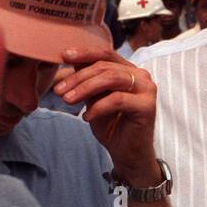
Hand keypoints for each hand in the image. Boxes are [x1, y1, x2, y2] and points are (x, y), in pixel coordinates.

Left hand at [54, 47, 159, 184]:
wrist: (128, 153)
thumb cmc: (111, 125)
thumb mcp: (94, 99)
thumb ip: (88, 81)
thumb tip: (69, 62)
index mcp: (130, 70)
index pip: (106, 54)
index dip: (84, 53)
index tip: (64, 56)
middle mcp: (142, 76)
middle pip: (105, 67)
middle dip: (78, 78)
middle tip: (59, 91)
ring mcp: (147, 90)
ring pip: (111, 79)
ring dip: (85, 89)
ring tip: (67, 101)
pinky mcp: (148, 106)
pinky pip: (117, 100)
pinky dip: (98, 107)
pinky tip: (86, 117)